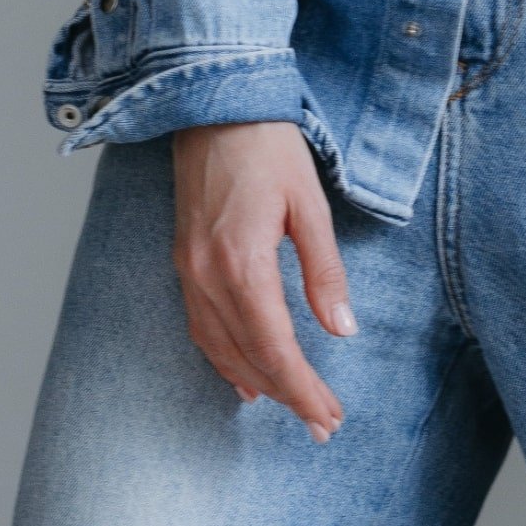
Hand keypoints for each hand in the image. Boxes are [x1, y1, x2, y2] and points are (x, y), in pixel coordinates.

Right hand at [172, 121, 355, 442]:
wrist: (213, 104)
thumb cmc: (268, 145)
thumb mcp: (309, 203)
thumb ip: (324, 269)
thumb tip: (342, 328)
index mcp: (242, 263)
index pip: (275, 349)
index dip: (302, 389)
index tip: (329, 417)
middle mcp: (207, 276)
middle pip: (246, 358)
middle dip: (286, 395)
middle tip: (322, 422)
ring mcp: (188, 269)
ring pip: (219, 349)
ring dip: (255, 383)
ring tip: (290, 405)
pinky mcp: (183, 259)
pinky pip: (201, 327)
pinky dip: (224, 358)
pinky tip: (243, 372)